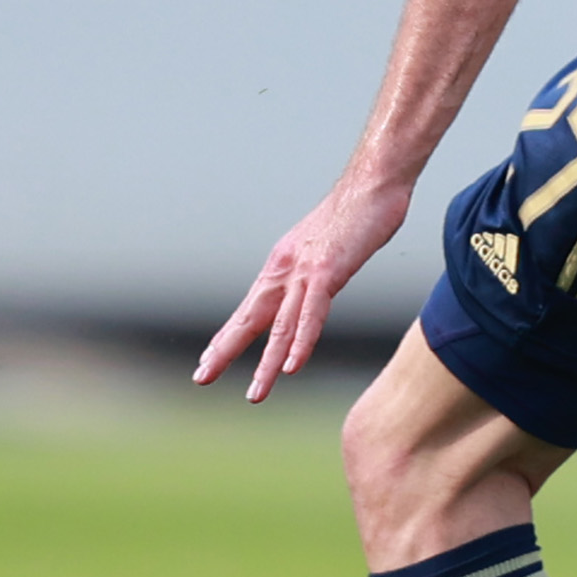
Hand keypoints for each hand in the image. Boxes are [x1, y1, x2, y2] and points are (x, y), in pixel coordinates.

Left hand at [196, 174, 410, 403]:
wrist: (374, 182)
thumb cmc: (357, 212)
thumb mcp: (328, 246)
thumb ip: (317, 270)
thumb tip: (316, 285)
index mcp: (283, 265)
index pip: (250, 309)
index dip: (228, 336)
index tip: (209, 360)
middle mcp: (285, 269)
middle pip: (251, 319)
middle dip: (225, 350)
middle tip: (202, 378)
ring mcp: (305, 271)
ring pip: (279, 326)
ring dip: (267, 363)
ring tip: (256, 393)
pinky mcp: (328, 271)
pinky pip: (311, 314)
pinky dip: (300, 341)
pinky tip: (292, 366)